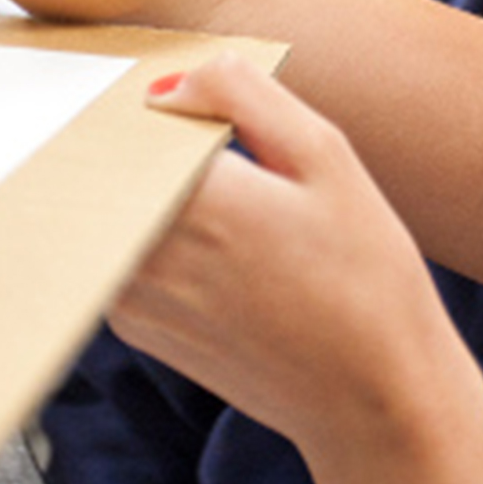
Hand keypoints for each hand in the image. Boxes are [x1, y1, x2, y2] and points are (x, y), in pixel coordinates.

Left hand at [111, 54, 458, 452]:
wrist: (372, 399)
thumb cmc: (367, 277)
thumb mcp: (326, 157)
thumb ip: (243, 94)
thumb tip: (167, 84)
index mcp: (196, 198)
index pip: (127, 120)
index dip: (154, 106)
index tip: (194, 111)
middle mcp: (148, 250)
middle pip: (110, 164)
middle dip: (145, 146)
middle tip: (219, 159)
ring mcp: (132, 296)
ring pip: (111, 209)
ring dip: (144, 192)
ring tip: (227, 209)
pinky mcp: (134, 327)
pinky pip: (118, 253)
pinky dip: (147, 238)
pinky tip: (214, 252)